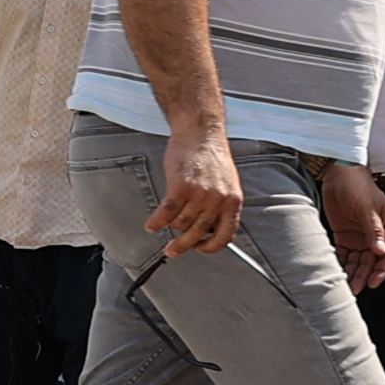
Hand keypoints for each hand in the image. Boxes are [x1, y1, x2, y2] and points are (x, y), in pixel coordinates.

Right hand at [154, 124, 245, 256]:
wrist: (201, 133)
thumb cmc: (212, 157)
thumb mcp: (227, 184)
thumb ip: (221, 205)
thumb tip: (209, 228)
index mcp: (233, 202)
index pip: (225, 236)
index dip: (210, 247)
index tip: (198, 248)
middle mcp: (218, 200)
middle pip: (198, 233)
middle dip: (183, 245)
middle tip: (172, 251)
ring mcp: (200, 194)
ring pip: (181, 223)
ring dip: (170, 227)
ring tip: (162, 224)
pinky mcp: (180, 187)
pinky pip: (166, 213)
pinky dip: (156, 222)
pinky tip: (151, 225)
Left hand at [315, 160, 384, 293]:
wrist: (339, 175)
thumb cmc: (359, 187)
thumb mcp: (369, 208)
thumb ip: (374, 230)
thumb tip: (381, 251)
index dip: (382, 270)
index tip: (373, 282)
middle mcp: (374, 236)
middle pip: (372, 261)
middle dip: (365, 276)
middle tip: (355, 289)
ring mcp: (359, 237)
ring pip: (358, 261)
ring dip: (353, 273)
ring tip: (346, 287)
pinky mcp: (344, 236)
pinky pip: (344, 255)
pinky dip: (342, 264)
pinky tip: (336, 274)